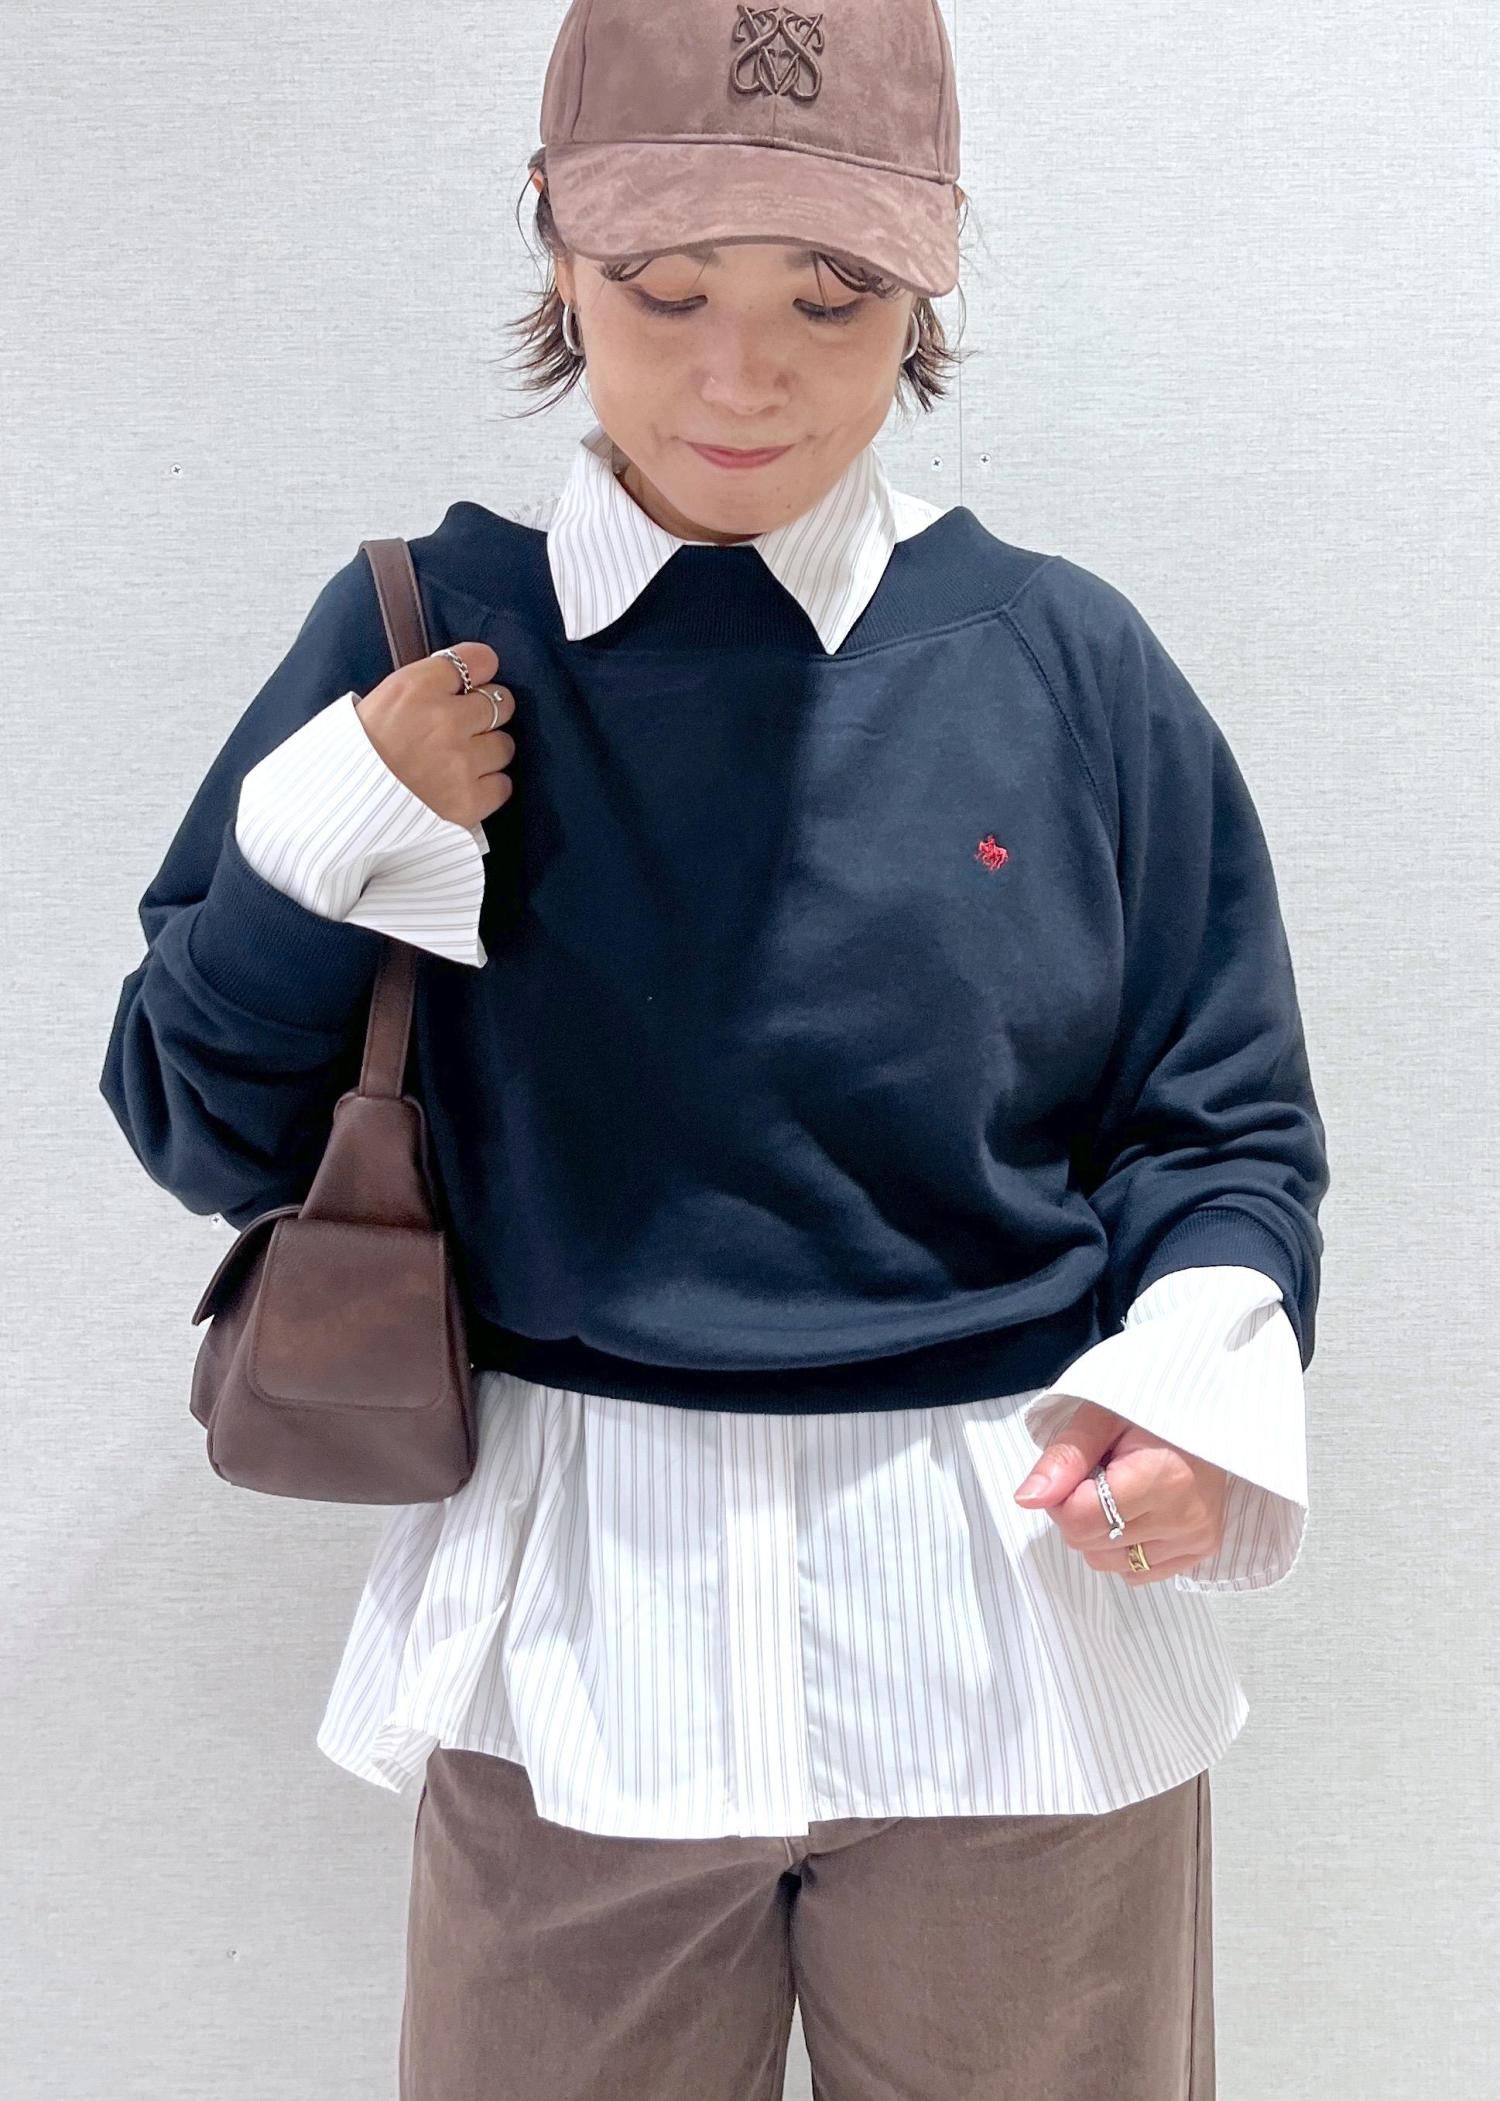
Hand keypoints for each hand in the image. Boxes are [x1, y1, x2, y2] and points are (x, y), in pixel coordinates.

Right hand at [355, 641, 516, 830]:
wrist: (339, 811)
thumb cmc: (357, 754)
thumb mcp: (379, 701)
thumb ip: (424, 686)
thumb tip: (462, 680)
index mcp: (416, 688)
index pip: (479, 659)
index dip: (480, 670)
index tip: (474, 682)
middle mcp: (444, 720)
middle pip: (501, 702)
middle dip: (486, 713)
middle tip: (465, 727)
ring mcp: (461, 762)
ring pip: (505, 745)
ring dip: (488, 752)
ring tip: (459, 763)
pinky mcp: (469, 801)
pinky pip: (502, 785)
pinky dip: (488, 787)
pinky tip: (463, 788)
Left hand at [1012, 1398, 1228, 1583]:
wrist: (1207, 1414)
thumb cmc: (1150, 1410)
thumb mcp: (1100, 1417)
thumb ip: (1063, 1459)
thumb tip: (1027, 1500)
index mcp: (1162, 1480)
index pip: (1079, 1520)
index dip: (1061, 1498)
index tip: (1075, 1471)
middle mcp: (1184, 1519)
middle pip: (1090, 1545)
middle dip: (1078, 1513)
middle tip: (1099, 1477)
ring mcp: (1196, 1540)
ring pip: (1109, 1563)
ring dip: (1100, 1534)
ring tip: (1121, 1493)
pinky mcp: (1201, 1551)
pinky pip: (1138, 1573)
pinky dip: (1124, 1549)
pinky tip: (1137, 1514)